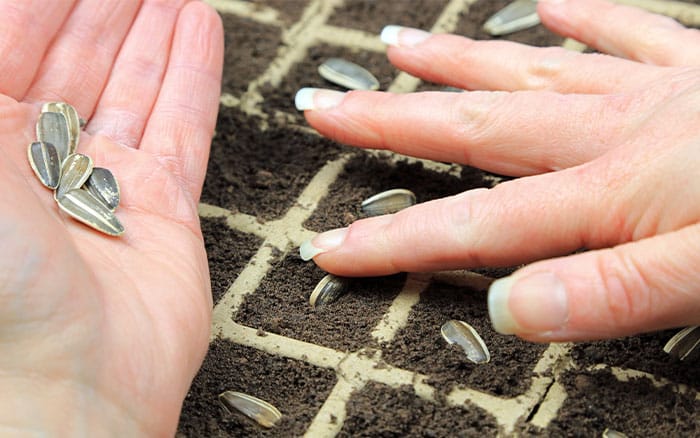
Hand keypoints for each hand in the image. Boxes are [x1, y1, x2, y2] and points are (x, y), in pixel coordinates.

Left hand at [0, 1, 221, 434]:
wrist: (58, 389)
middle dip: (107, 7)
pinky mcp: (160, 213)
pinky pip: (180, 128)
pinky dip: (192, 76)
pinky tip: (199, 31)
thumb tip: (8, 23)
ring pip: (132, 86)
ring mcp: (102, 187)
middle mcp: (34, 164)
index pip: (15, 38)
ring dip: (153, 31)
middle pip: (76, 56)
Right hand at [295, 0, 699, 342]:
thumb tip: (510, 309)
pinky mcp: (697, 71)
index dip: (396, 241)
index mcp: (611, 192)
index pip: (476, 226)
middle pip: (477, 128)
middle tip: (329, 108)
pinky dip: (584, 19)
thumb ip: (606, 294)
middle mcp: (615, 131)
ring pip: (531, 72)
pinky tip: (551, 6)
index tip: (332, 248)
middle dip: (392, 122)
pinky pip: (628, 32)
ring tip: (400, 49)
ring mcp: (653, 92)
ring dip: (458, 64)